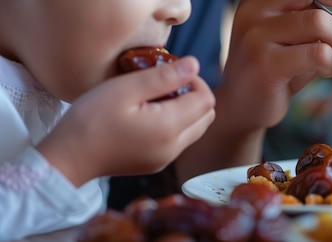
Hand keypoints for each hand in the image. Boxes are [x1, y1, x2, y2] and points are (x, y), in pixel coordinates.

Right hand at [37, 57, 215, 185]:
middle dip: (193, 95)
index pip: (206, 100)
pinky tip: (147, 115)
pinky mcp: (155, 164)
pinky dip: (174, 125)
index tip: (170, 72)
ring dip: (185, 111)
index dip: (194, 81)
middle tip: (165, 83)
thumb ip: (163, 77)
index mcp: (170, 128)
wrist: (67, 159)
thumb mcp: (125, 89)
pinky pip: (179, 141)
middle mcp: (174, 147)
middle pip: (206, 116)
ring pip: (195, 129)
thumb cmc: (91, 119)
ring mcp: (165, 159)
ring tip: (154, 98)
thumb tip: (194, 65)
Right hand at [174, 0, 331, 175]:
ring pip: (320, 23)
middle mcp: (255, 11)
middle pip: (317, 3)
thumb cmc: (274, 71)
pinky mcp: (265, 64)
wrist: (241, 108)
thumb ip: (316, 21)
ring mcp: (257, 36)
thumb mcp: (294, 39)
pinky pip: (317, 53)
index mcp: (262, 0)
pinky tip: (329, 72)